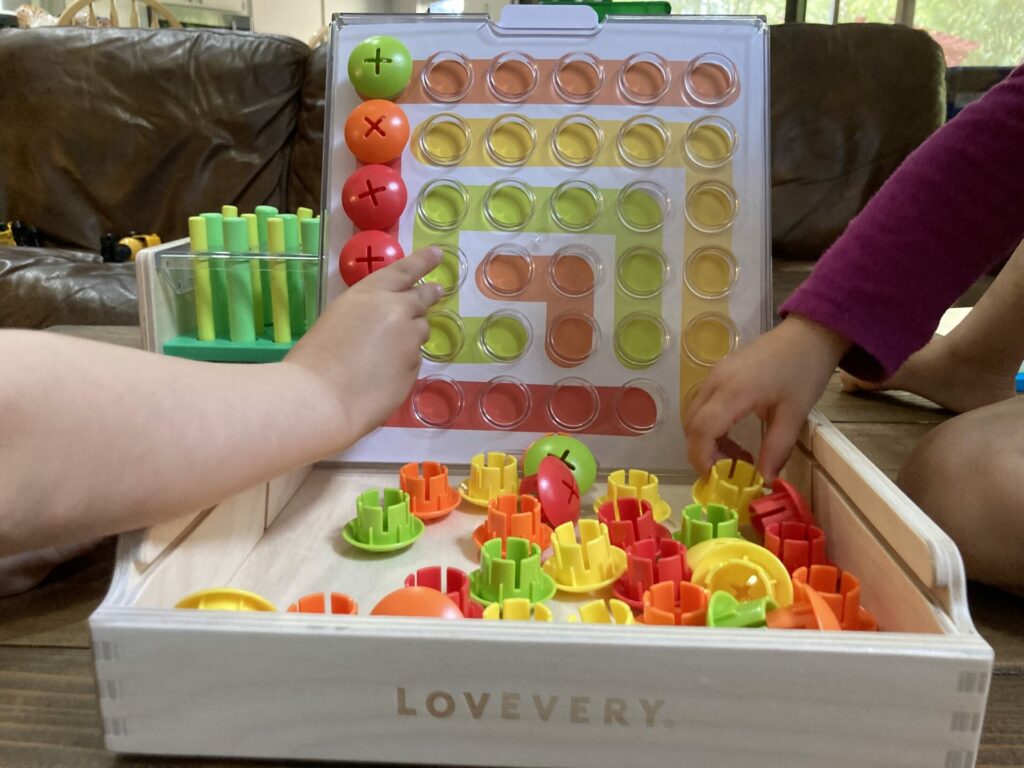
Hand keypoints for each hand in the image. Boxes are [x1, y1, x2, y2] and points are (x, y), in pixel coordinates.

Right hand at [284, 246, 443, 441]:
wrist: (322, 398)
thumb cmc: (314, 358)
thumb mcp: (338, 320)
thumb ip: (365, 316)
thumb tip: (380, 327)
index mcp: (371, 293)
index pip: (405, 271)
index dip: (423, 261)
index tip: (438, 254)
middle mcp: (397, 312)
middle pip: (421, 300)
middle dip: (429, 294)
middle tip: (436, 291)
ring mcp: (410, 341)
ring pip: (419, 332)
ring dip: (410, 335)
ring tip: (388, 351)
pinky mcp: (415, 369)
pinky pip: (413, 361)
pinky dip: (402, 364)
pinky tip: (381, 376)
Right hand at [684, 314, 848, 480]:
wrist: (809, 333)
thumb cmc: (805, 371)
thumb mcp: (795, 414)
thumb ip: (777, 449)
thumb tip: (764, 481)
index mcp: (733, 392)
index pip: (701, 430)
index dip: (702, 459)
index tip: (717, 479)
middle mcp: (715, 382)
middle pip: (691, 425)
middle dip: (703, 453)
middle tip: (730, 472)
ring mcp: (714, 375)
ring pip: (694, 416)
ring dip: (707, 440)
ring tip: (737, 455)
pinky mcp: (719, 373)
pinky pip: (703, 405)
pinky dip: (711, 426)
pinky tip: (735, 434)